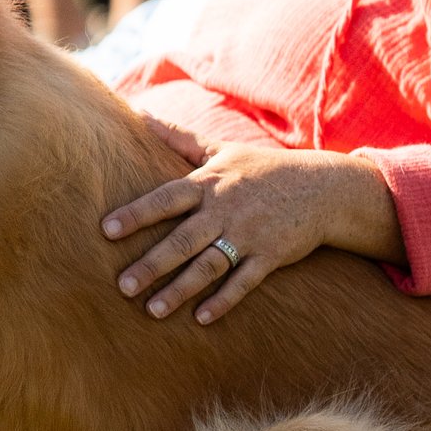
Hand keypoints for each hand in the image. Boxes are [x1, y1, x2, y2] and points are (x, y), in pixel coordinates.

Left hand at [100, 140, 401, 323]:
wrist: (323, 188)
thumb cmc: (263, 169)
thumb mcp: (220, 149)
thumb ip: (178, 137)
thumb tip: (138, 112)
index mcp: (209, 184)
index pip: (166, 199)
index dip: (137, 213)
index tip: (107, 230)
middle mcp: (224, 210)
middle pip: (183, 239)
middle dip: (152, 264)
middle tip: (122, 286)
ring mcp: (248, 235)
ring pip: (209, 265)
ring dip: (181, 289)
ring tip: (153, 310)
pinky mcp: (270, 256)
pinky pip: (244, 281)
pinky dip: (224, 300)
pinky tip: (202, 318)